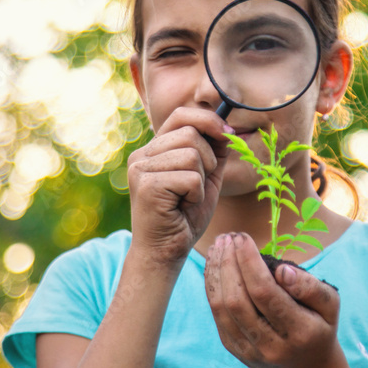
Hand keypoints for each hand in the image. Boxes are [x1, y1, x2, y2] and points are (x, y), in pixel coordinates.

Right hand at [127, 107, 230, 270]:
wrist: (165, 252)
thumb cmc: (184, 217)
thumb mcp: (205, 178)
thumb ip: (213, 152)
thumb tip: (226, 128)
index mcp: (153, 150)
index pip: (180, 114)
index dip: (208, 120)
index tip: (227, 135)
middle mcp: (142, 155)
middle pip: (190, 132)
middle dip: (208, 158)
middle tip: (198, 185)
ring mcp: (140, 169)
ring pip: (192, 154)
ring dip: (202, 179)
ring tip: (188, 197)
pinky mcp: (147, 186)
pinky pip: (191, 177)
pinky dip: (196, 194)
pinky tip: (183, 207)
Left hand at [203, 232, 349, 367]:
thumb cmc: (320, 327)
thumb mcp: (331, 305)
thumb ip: (310, 287)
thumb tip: (282, 270)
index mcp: (298, 332)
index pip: (264, 292)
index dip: (249, 261)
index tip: (243, 237)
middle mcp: (270, 346)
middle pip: (237, 300)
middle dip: (228, 263)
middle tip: (228, 237)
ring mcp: (248, 350)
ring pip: (221, 308)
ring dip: (215, 272)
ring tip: (218, 246)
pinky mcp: (234, 349)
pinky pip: (216, 315)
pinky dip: (212, 287)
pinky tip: (214, 266)